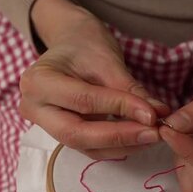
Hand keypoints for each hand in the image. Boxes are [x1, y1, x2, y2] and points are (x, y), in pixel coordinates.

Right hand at [19, 0, 169, 158]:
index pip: (84, 101)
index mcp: (38, 82)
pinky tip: (140, 137)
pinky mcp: (61, 134)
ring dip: (122, 144)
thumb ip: (130, 90)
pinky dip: (117, 145)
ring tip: (152, 135)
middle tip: (153, 133)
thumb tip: (158, 114)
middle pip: (77, 134)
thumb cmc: (85, 46)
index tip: (152, 114)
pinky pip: (89, 146)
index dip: (119, 109)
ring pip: (85, 145)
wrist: (71, 45)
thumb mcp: (107, 61)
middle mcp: (34, 108)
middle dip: (118, 136)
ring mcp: (44, 125)